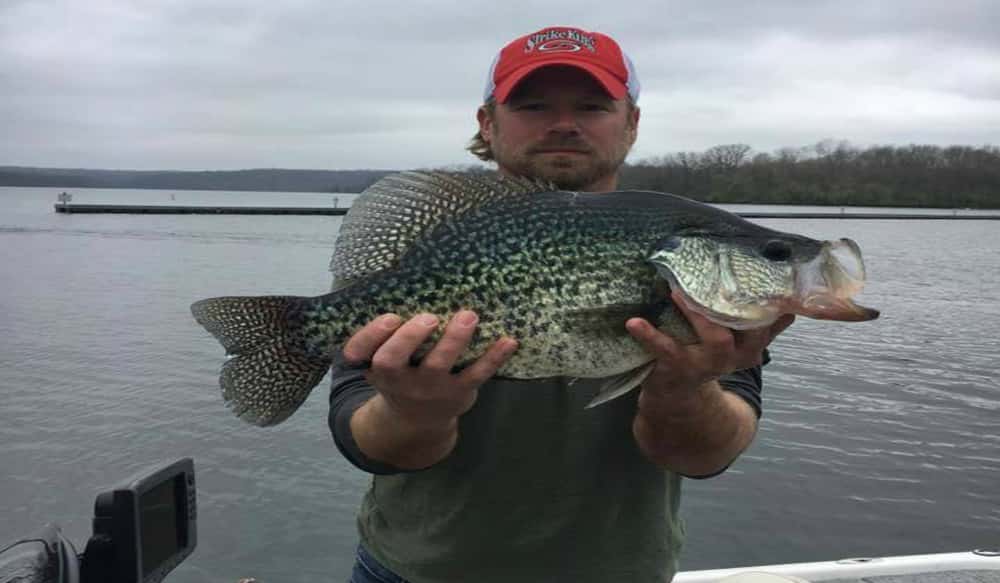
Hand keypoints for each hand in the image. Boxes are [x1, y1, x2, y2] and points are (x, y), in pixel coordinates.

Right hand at [342, 310, 517, 429]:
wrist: (418, 420)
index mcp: (375, 365)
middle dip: (408, 338)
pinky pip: (477, 375)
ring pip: (438, 365)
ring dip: (454, 340)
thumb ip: (388, 335)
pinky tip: (509, 340)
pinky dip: (494, 358)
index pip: (358, 352)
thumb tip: (409, 281)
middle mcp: (398, 379)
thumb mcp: (384, 361)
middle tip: (428, 318)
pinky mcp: (458, 392)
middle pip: (392, 361)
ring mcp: (429, 387)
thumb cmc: (401, 375)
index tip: (390, 317)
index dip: (370, 335)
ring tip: (468, 316)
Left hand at [626, 290, 794, 399]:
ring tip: (678, 291)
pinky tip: (634, 322)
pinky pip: (665, 349)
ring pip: (716, 339)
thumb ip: (764, 324)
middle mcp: (735, 355)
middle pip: (751, 330)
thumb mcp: (740, 343)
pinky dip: (648, 335)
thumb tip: (791, 299)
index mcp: (751, 346)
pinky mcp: (677, 367)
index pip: (771, 320)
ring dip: (699, 314)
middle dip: (741, 305)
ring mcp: (707, 363)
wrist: (679, 396)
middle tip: (726, 277)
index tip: (773, 276)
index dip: (773, 300)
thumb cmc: (708, 356)